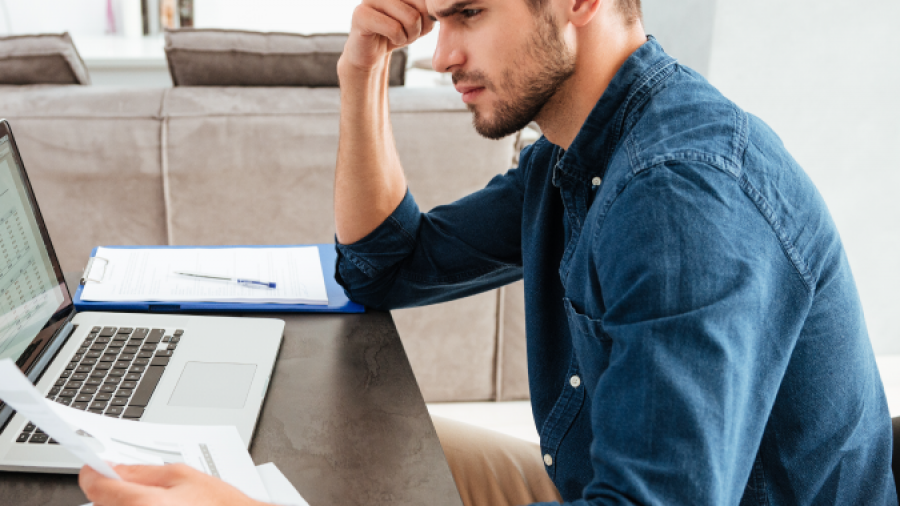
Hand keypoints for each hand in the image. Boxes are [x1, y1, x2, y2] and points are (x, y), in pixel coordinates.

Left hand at [79, 463, 265, 505]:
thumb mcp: (183, 476)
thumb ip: (143, 471)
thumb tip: (113, 468)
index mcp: (143, 505)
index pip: (96, 486)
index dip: (94, 472)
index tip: (96, 467)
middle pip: (103, 504)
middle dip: (114, 491)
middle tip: (142, 488)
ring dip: (126, 505)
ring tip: (161, 503)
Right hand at [340, 0, 433, 74]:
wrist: (370, 54)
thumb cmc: (395, 34)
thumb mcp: (419, 21)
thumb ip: (428, 10)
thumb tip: (437, 8)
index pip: (425, 1)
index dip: (428, 18)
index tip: (418, 26)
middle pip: (421, 8)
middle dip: (419, 28)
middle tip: (406, 34)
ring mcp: (370, 0)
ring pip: (410, 18)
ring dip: (409, 36)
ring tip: (398, 37)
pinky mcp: (361, 15)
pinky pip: (394, 28)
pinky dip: (398, 40)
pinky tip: (389, 39)